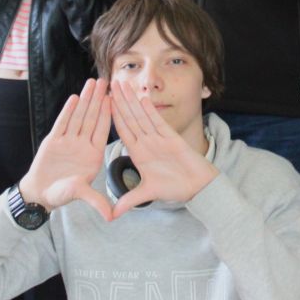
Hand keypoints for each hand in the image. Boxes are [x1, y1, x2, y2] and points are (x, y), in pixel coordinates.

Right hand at [19, 79, 112, 219]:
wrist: (40, 193)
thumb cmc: (61, 194)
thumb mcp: (80, 195)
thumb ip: (95, 201)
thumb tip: (111, 216)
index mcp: (93, 155)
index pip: (103, 131)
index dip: (109, 115)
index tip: (116, 100)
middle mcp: (82, 145)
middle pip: (92, 118)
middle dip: (99, 100)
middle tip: (107, 82)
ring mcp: (68, 141)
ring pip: (79, 117)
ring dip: (86, 100)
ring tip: (92, 83)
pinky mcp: (54, 140)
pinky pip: (63, 123)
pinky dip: (69, 110)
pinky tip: (75, 97)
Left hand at [109, 82, 217, 217]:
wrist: (198, 187)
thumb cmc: (175, 189)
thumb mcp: (147, 194)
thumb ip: (129, 200)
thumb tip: (113, 215)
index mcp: (138, 153)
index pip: (122, 131)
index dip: (112, 117)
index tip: (101, 103)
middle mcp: (147, 143)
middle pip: (129, 118)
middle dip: (119, 102)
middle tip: (110, 84)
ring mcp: (159, 139)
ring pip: (142, 116)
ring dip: (131, 101)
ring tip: (122, 85)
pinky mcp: (172, 138)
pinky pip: (158, 122)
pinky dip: (150, 111)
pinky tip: (142, 98)